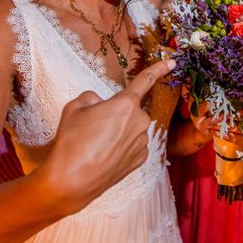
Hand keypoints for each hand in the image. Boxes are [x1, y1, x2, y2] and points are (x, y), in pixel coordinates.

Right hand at [45, 59, 176, 211]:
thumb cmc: (72, 141)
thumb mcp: (74, 107)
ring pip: (132, 128)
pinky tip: (105, 155)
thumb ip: (92, 97)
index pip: (144, 81)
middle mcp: (140, 122)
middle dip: (117, 114)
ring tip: (97, 145)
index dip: (158, 69)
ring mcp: (142, 143)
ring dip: (119, 132)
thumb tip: (100, 102)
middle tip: (95, 126)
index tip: (171, 62)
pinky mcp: (140, 160)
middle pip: (131, 110)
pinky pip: (133, 145)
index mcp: (126, 105)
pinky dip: (122, 147)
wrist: (71, 180)